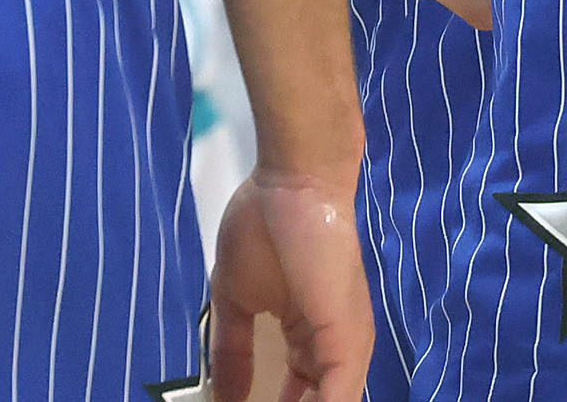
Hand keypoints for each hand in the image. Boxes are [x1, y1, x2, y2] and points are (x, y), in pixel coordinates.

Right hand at [210, 167, 372, 399]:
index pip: (296, 391)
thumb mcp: (233, 298)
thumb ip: (229, 349)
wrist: (295, 187)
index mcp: (308, 338)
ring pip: (329, 401)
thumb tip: (218, 396)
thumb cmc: (263, 229)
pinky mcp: (348, 343)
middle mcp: (332, 348)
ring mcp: (345, 348)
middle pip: (314, 399)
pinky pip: (337, 398)